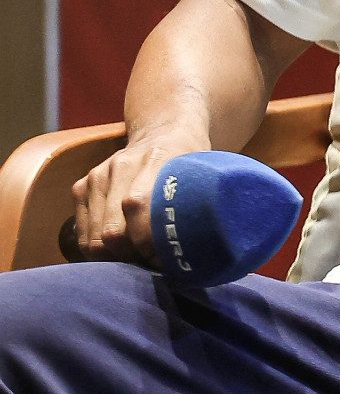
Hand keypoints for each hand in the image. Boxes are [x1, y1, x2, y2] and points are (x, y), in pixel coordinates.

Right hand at [71, 125, 211, 265]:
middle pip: (112, 232)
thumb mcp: (203, 177)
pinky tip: (121, 246)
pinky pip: (83, 233)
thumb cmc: (188, 163)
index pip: (137, 206)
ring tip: (137, 255)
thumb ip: (197, 208)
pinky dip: (99, 249)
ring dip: (114, 256)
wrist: (163, 132)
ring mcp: (98, 175)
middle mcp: (121, 165)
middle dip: (131, 256)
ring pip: (94, 238)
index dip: (148, 243)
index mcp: (156, 158)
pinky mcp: (82, 186)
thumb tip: (193, 254)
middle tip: (151, 262)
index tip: (165, 259)